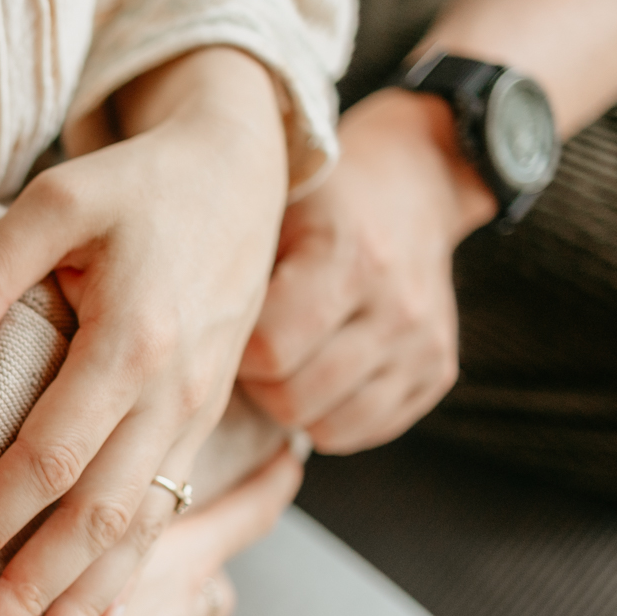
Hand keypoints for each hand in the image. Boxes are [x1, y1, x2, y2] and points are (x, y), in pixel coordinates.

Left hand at [0, 47, 287, 615]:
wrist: (243, 172)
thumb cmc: (136, 185)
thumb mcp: (58, 198)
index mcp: (132, 340)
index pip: (49, 458)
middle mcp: (171, 395)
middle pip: (98, 518)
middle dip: (34, 594)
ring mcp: (194, 417)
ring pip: (140, 531)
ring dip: (84, 605)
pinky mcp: (200, 425)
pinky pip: (163, 514)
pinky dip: (127, 576)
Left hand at [238, 88, 495, 452]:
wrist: (412, 184)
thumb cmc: (320, 201)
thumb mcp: (272, 210)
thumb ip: (232, 274)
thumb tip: (177, 348)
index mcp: (352, 258)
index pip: (268, 352)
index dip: (231, 351)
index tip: (224, 330)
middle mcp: (399, 308)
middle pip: (293, 398)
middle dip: (257, 383)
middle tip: (250, 351)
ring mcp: (424, 346)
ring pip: (328, 428)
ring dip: (291, 404)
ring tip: (283, 363)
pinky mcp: (438, 373)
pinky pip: (363, 431)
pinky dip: (330, 415)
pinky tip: (318, 374)